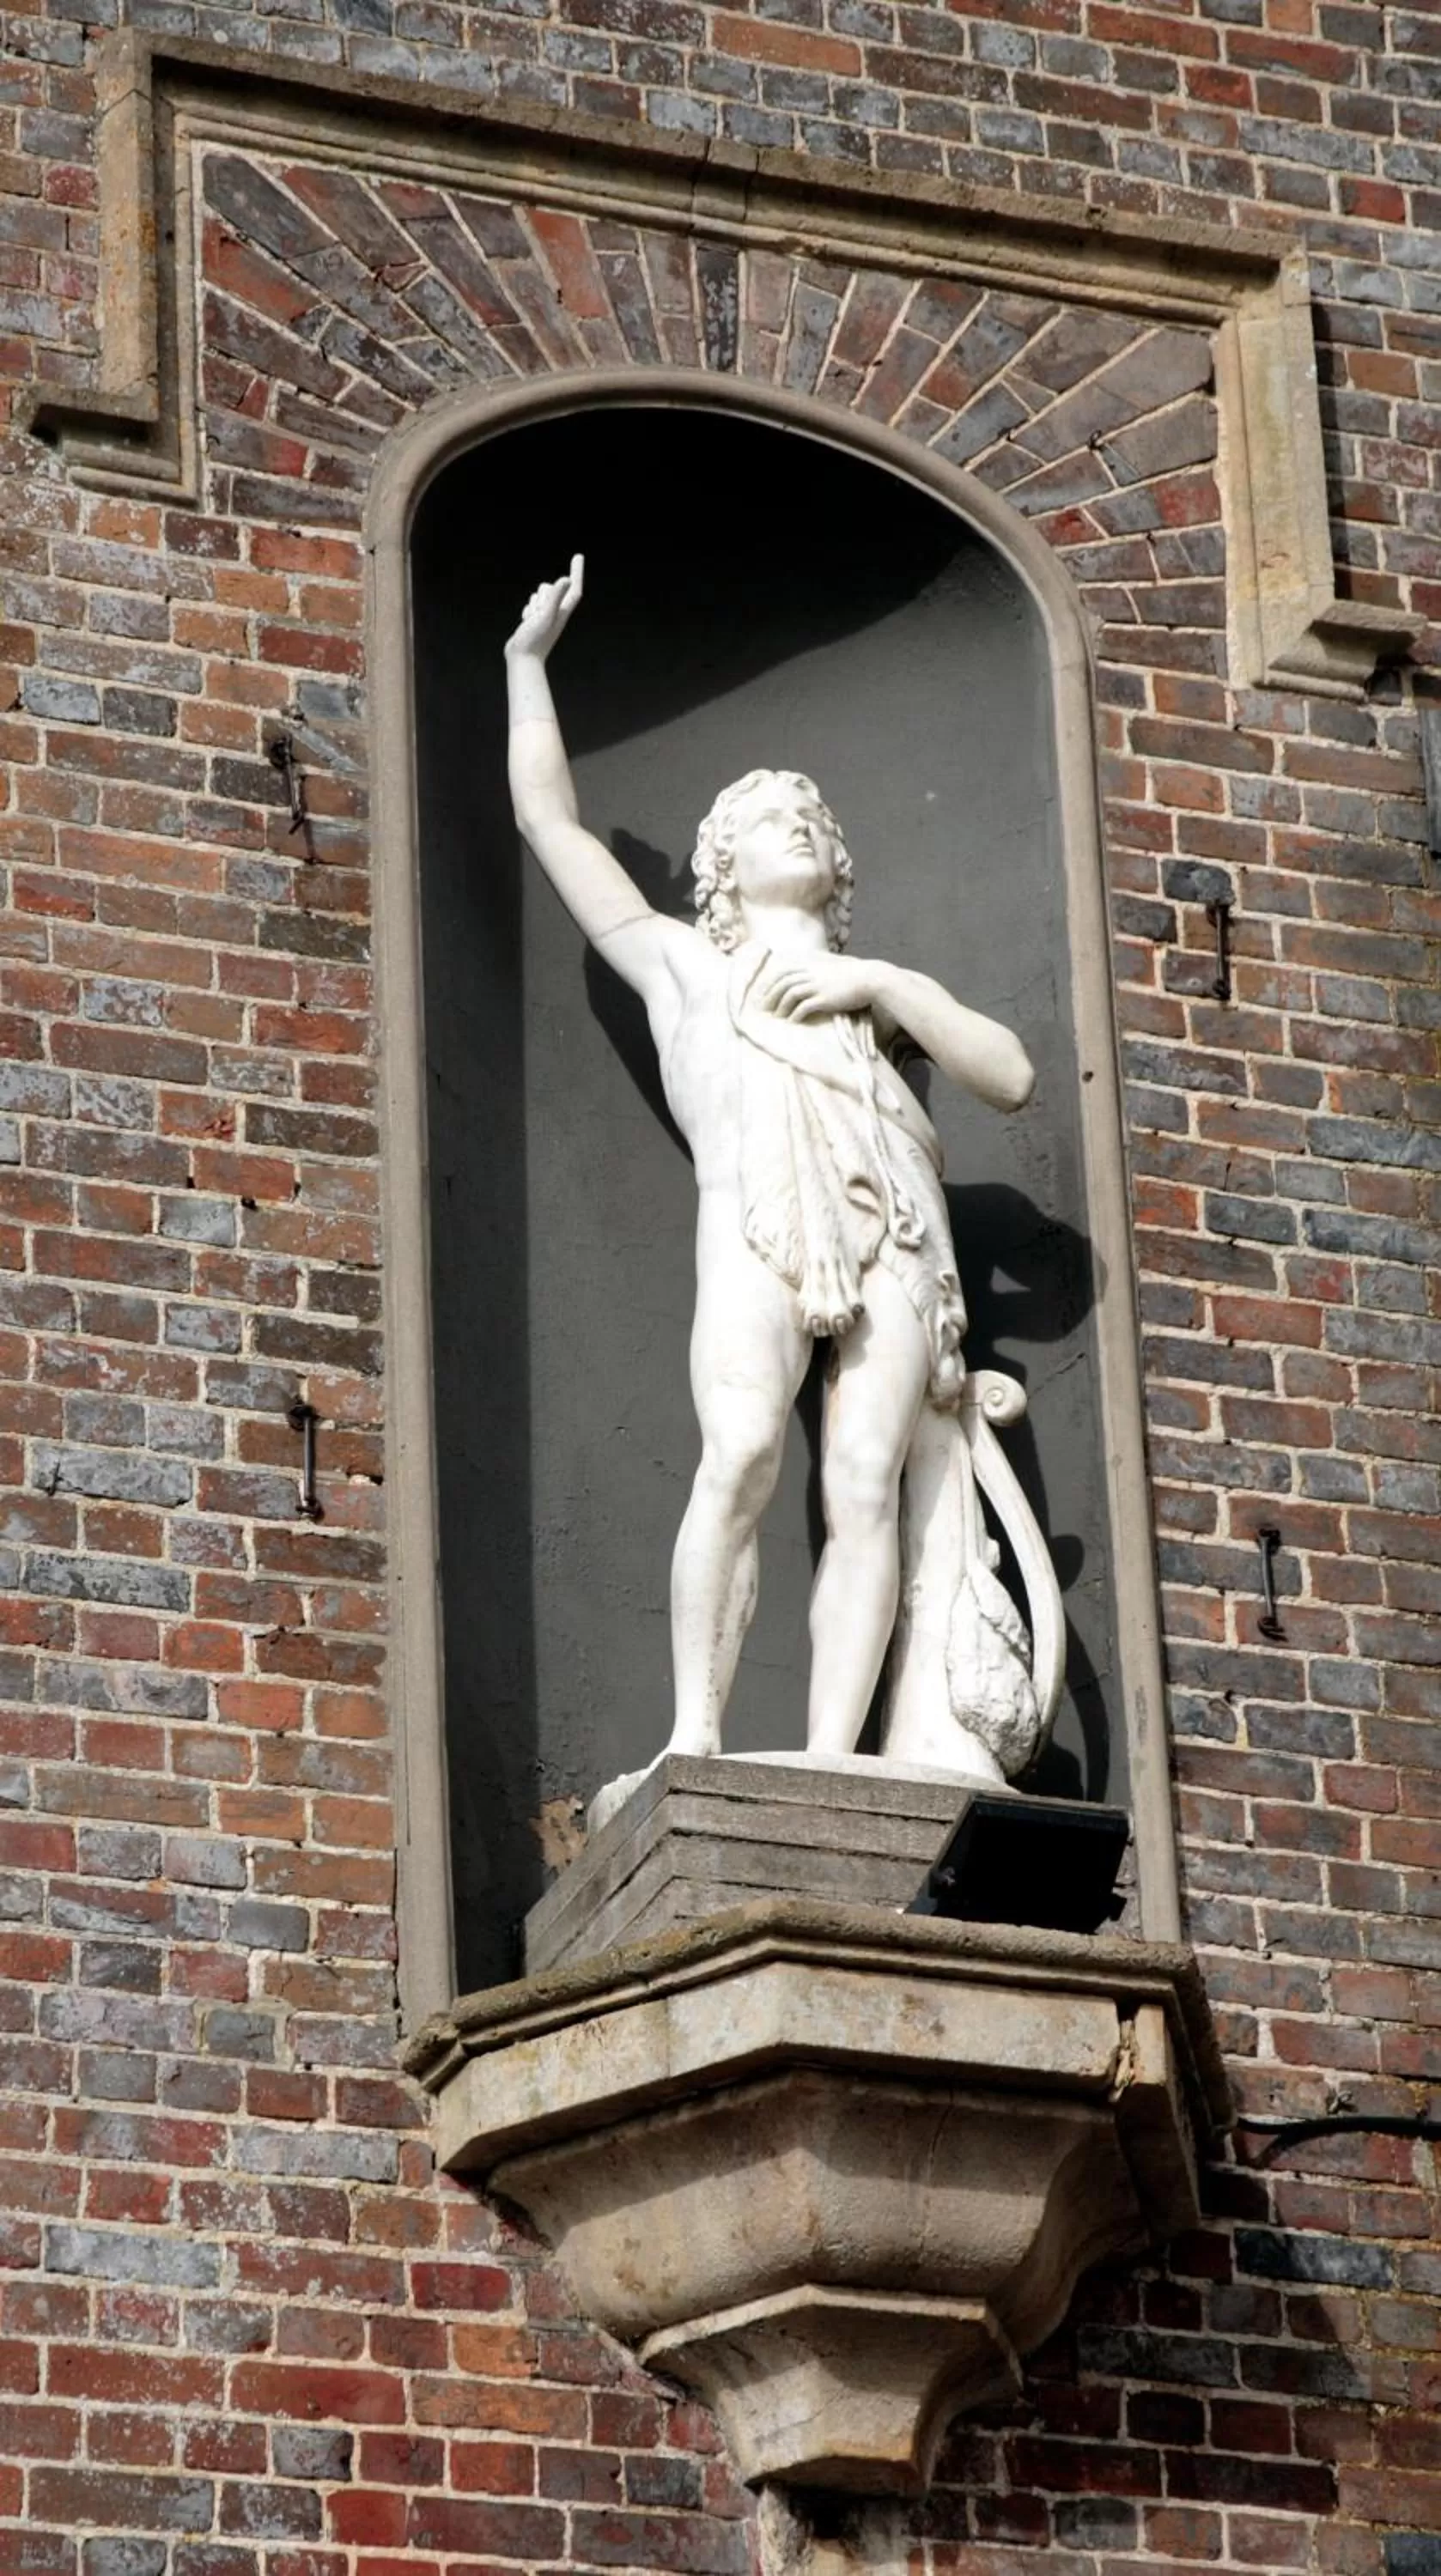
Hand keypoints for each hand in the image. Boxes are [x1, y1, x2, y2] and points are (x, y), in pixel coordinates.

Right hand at [506, 554, 583, 660]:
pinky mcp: (535, 622)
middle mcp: (557, 614)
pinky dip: (527, 611)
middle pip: (552, 590)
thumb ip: (555, 597)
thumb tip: (567, 579)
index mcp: (563, 612)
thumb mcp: (545, 615)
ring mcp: (546, 618)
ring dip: (533, 604)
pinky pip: (530, 606)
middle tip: (539, 615)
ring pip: (539, 596)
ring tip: (531, 622)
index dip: (577, 572)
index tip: (578, 556)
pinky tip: (526, 625)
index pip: (573, 588)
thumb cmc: (534, 640)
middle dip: (544, 595)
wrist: (522, 659)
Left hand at [757, 953, 881, 1019]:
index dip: (771, 981)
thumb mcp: (835, 962)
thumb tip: (814, 964)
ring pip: (790, 994)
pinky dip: (794, 1015)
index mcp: (812, 963)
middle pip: (783, 982)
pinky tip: (791, 1022)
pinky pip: (803, 1007)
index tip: (764, 991)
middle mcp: (812, 972)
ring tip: (776, 1017)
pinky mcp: (825, 998)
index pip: (784, 970)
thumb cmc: (857, 971)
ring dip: (780, 1007)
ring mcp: (818, 985)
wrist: (872, 978)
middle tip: (763, 1007)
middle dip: (770, 995)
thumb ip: (821, 963)